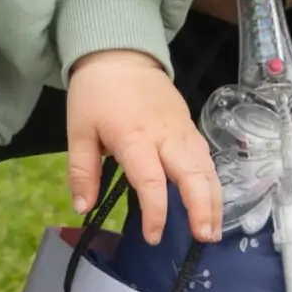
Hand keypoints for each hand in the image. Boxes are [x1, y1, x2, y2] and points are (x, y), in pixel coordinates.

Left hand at [66, 48, 221, 245]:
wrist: (119, 53)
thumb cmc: (95, 94)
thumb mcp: (77, 130)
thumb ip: (81, 171)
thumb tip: (82, 209)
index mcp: (133, 138)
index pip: (150, 182)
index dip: (155, 213)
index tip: (153, 238)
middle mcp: (164, 135)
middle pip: (191, 174)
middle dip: (201, 208)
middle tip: (204, 239)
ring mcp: (181, 129)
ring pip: (205, 167)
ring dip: (214, 199)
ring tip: (213, 230)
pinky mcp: (189, 124)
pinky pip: (206, 156)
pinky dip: (212, 180)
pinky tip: (213, 201)